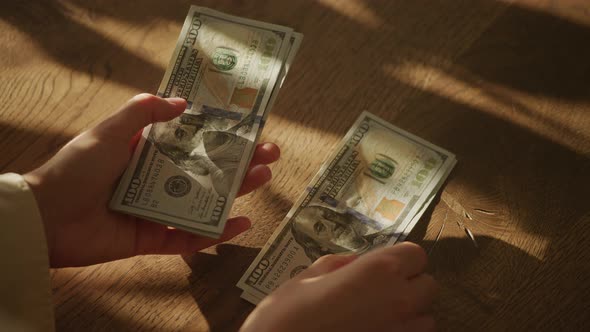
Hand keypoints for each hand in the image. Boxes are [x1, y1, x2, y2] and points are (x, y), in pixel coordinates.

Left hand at [24, 93, 279, 267]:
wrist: (48, 217)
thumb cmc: (78, 168)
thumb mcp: (110, 130)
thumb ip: (143, 111)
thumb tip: (181, 101)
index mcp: (148, 153)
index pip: (193, 142)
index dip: (220, 136)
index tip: (248, 127)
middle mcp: (158, 180)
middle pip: (208, 171)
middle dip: (240, 162)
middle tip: (269, 153)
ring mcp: (159, 211)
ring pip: (206, 202)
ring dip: (236, 192)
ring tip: (263, 178)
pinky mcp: (155, 240)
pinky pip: (191, 238)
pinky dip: (217, 233)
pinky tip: (242, 222)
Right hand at [241, 242, 437, 331]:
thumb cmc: (286, 314)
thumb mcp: (307, 278)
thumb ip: (339, 265)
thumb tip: (353, 264)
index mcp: (379, 270)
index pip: (416, 254)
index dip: (400, 257)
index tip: (383, 264)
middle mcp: (399, 300)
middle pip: (429, 285)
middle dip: (410, 284)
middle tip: (381, 289)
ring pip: (426, 318)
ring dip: (409, 313)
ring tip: (379, 316)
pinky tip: (375, 331)